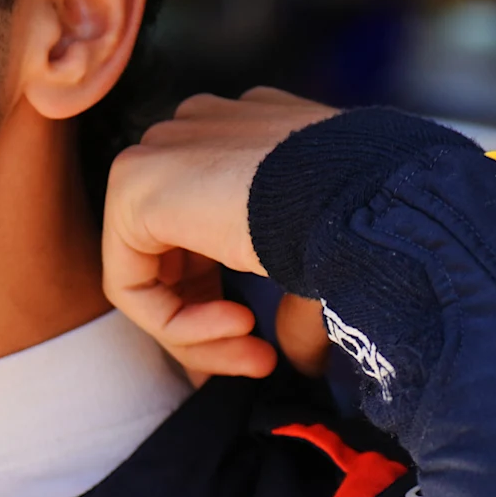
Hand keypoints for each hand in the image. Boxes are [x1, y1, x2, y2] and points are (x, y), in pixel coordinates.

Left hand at [103, 89, 339, 382]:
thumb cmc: (363, 218)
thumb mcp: (328, 259)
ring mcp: (160, 150)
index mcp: (244, 136)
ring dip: (200, 331)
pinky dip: (176, 322)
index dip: (225, 302)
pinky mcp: (133, 181)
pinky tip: (239, 326)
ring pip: (152, 274)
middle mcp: (197, 134)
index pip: (208, 232)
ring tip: (257, 354)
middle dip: (210, 323)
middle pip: (175, 255)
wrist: (363, 188)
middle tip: (259, 362)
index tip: (265, 352)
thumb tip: (298, 358)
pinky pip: (131, 280)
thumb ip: (298, 301)